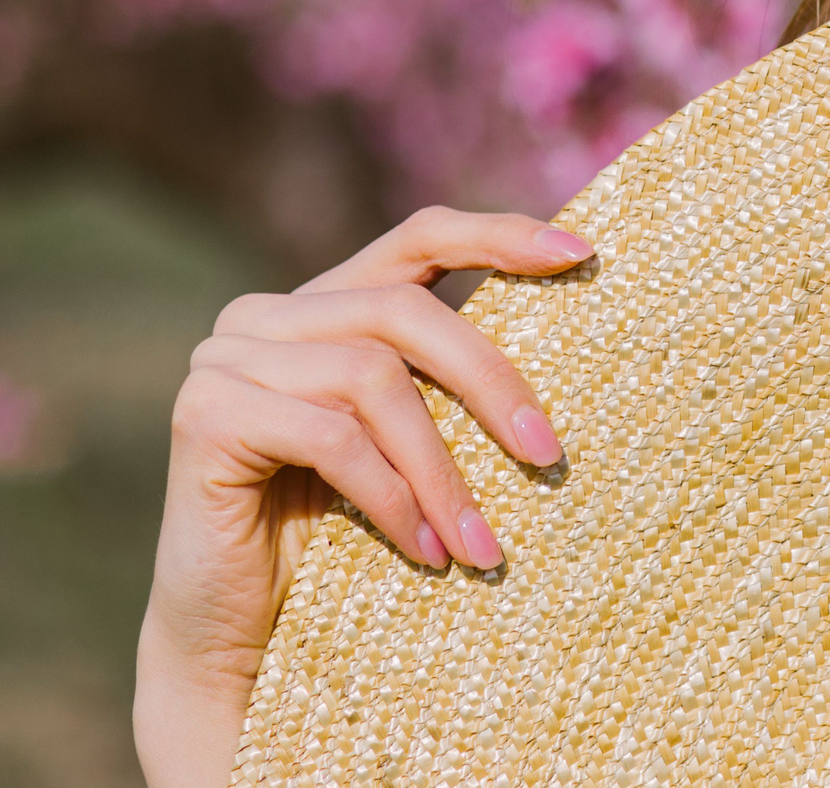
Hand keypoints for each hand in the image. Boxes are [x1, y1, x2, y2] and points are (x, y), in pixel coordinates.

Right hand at [133, 207, 590, 787]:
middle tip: (548, 455)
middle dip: (490, 381)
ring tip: (481, 545)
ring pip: (373, 378)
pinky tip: (426, 553)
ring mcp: (226, 357)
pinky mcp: (207, 413)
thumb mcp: (408, 440)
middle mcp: (265, 314)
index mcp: (323, 303)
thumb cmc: (341, 534)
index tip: (581, 253)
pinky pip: (332, 439)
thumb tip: (572, 311)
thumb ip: (444, 377)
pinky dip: (392, 499)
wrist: (238, 635)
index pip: (420, 235)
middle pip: (405, 310)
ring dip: (441, 470)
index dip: (499, 235)